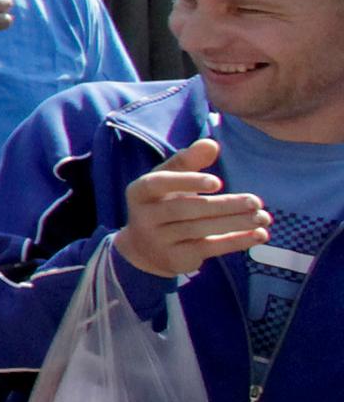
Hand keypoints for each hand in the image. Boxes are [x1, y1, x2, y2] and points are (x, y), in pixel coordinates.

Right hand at [116, 135, 270, 280]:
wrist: (143, 249)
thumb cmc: (162, 204)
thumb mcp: (168, 181)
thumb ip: (188, 161)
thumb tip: (211, 144)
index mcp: (140, 191)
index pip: (160, 183)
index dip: (188, 182)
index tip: (218, 182)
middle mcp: (145, 216)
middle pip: (186, 209)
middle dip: (224, 205)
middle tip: (255, 201)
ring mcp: (159, 239)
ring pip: (201, 229)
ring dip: (235, 223)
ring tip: (262, 217)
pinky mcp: (176, 258)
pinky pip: (209, 248)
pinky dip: (236, 241)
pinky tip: (258, 235)